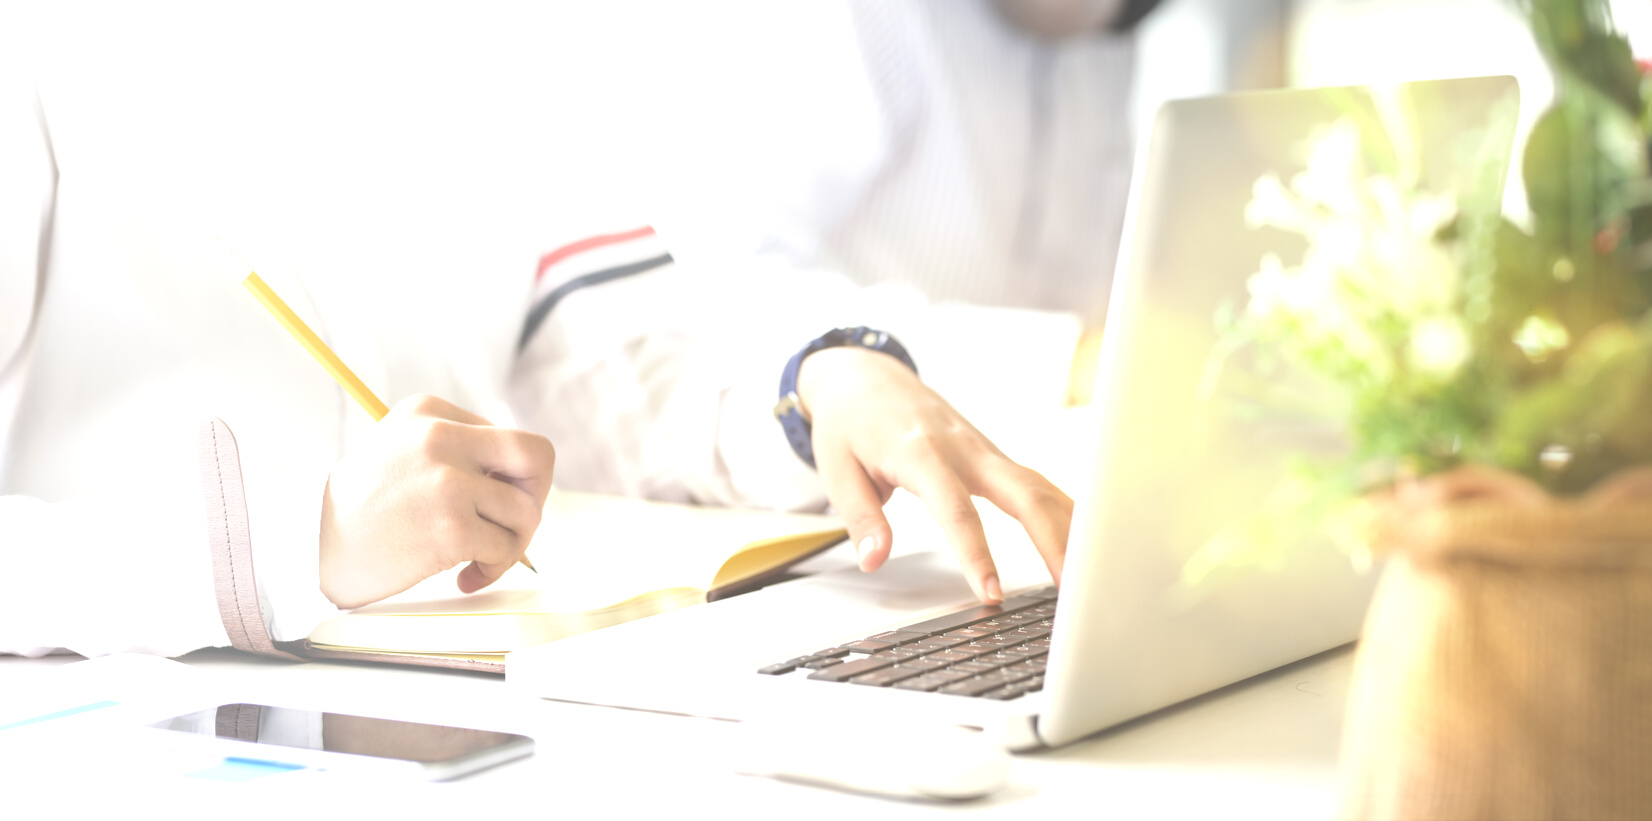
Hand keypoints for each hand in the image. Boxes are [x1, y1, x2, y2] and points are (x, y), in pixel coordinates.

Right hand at [319, 394, 555, 608]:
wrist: (310, 548)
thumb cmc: (363, 509)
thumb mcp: (403, 450)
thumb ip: (459, 451)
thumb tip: (527, 480)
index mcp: (431, 412)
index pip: (511, 439)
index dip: (512, 480)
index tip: (489, 506)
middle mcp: (441, 437)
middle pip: (538, 457)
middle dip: (536, 497)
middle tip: (512, 526)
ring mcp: (447, 480)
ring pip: (526, 511)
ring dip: (512, 544)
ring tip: (479, 558)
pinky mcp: (450, 525)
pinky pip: (506, 547)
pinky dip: (494, 569)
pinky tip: (465, 577)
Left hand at [798, 347, 1072, 602]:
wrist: (865, 376)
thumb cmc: (849, 422)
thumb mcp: (838, 470)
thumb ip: (862, 518)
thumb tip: (875, 560)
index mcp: (921, 452)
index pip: (956, 510)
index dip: (977, 554)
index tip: (992, 594)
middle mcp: (962, 448)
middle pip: (1023, 493)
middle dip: (1053, 540)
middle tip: (1072, 589)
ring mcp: (983, 450)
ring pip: (1040, 487)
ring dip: (1070, 529)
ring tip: (1090, 577)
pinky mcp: (992, 456)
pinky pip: (1037, 484)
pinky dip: (1064, 512)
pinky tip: (1084, 541)